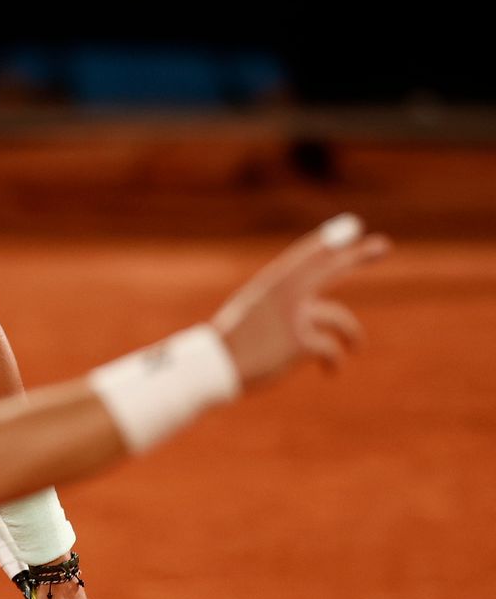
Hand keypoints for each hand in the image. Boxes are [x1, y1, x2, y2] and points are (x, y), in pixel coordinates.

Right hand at [213, 213, 389, 389]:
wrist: (215, 368)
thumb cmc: (233, 343)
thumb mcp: (255, 314)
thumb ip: (287, 308)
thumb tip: (321, 313)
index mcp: (270, 286)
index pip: (305, 258)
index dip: (328, 243)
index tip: (351, 227)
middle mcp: (284, 294)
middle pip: (327, 268)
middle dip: (357, 255)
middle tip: (383, 245)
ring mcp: (293, 317)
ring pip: (338, 319)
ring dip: (352, 335)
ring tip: (356, 347)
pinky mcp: (300, 343)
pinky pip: (330, 349)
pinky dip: (333, 361)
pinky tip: (330, 371)